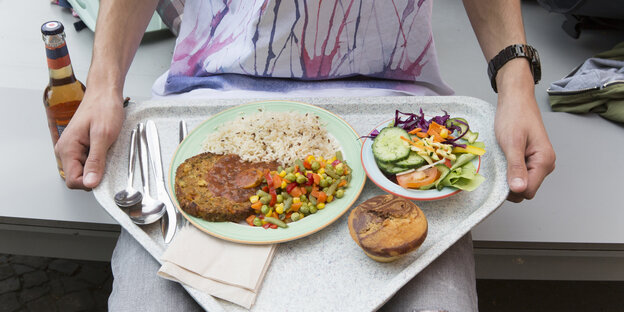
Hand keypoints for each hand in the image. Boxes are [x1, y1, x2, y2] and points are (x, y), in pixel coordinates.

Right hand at [55, 88, 124, 189]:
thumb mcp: (103, 136)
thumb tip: (90, 183)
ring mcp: (72, 149)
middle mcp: (65, 150)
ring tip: (106, 148)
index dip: (90, 182)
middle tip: (106, 155)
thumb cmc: (104, 109)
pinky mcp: (80, 147)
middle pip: (79, 178)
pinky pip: (89, 162)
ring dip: (98, 165)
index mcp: (67, 148)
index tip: (103, 173)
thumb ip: (95, 161)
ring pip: (85, 171)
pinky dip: (99, 159)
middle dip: (95, 173)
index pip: (73, 181)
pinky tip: (105, 147)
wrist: (104, 93)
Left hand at [495, 83, 555, 202]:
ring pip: (522, 182)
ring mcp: (539, 162)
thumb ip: (516, 167)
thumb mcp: (512, 143)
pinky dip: (510, 169)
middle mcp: (546, 164)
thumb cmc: (514, 116)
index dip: (512, 189)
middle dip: (510, 182)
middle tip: (500, 163)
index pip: (528, 191)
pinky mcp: (532, 159)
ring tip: (503, 157)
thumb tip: (519, 189)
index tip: (499, 175)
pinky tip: (505, 157)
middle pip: (526, 189)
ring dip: (509, 175)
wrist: (516, 99)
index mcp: (545, 161)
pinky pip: (520, 173)